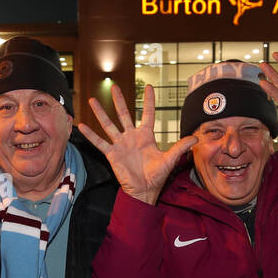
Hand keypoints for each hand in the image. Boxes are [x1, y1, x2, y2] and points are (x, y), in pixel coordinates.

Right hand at [79, 82, 196, 205]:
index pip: (147, 113)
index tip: (149, 86)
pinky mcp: (112, 154)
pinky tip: (82, 125)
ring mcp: (121, 144)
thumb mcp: (170, 160)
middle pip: (124, 114)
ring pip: (109, 125)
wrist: (144, 191)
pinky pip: (100, 142)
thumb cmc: (157, 176)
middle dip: (119, 100)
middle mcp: (132, 137)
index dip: (149, 100)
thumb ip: (180, 147)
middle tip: (113, 86)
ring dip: (100, 113)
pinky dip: (91, 135)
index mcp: (146, 136)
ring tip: (92, 100)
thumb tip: (195, 138)